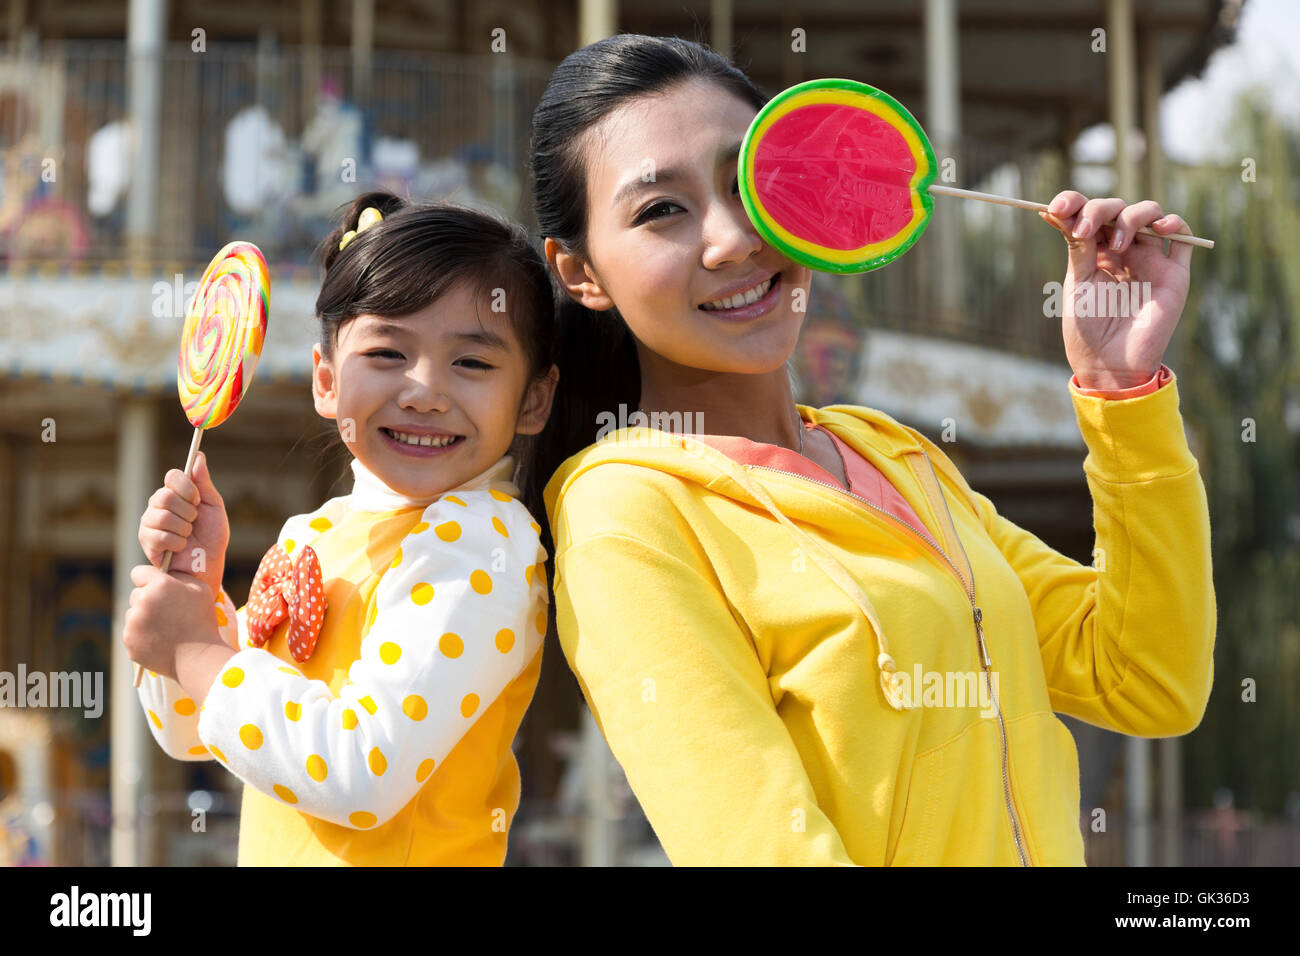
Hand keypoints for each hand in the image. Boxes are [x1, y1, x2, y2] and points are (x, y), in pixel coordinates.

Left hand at [124, 565, 226, 681]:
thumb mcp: (200, 589)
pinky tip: (159, 640)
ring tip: (165, 629)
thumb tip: (165, 573)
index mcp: (159, 585)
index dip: (148, 579)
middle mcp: (142, 600)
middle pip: (136, 594)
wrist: (197, 657)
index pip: (138, 572)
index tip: (156, 587)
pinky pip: (131, 632)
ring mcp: (132, 622)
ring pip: (132, 614)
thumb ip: (179, 576)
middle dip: (148, 600)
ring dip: (143, 618)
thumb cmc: (202, 621)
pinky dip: (142, 635)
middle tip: (167, 612)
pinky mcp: (129, 640)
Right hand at [138, 451, 228, 598]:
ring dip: (183, 529)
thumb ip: (204, 483)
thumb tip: (198, 456)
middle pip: (164, 496)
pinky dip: (177, 542)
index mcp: (175, 494)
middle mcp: (158, 505)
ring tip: (188, 536)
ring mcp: (149, 522)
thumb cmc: (212, 536)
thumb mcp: (213, 507)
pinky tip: (180, 547)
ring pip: (161, 516)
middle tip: (194, 522)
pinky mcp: (146, 541)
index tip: (198, 500)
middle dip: (187, 512)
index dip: (187, 488)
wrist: (208, 565)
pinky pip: (159, 536)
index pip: (172, 476)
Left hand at [1039, 191, 1192, 389]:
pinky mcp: (1173, 273)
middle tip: (1084, 231)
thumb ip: (1078, 247)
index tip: (1056, 207)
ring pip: (1149, 214)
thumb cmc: (1088, 330)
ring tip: (1118, 244)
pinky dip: (1175, 224)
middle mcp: (1123, 250)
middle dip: (1099, 211)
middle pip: (1117, 208)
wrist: (1110, 366)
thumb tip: (1055, 210)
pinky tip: (1159, 228)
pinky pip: (1183, 238)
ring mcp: (1149, 259)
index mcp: (1095, 252)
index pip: (1089, 213)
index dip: (1075, 202)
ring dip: (1131, 217)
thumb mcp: (1078, 283)